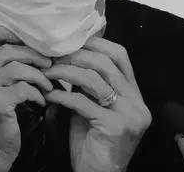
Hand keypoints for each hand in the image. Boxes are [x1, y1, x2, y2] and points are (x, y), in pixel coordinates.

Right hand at [0, 24, 53, 171]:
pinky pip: (24, 88)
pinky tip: (42, 100)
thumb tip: (39, 42)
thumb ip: (10, 60)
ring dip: (39, 75)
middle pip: (9, 49)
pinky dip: (37, 93)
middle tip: (50, 63)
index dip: (9, 30)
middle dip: (34, 55)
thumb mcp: (1, 79)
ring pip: (18, 68)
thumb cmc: (3, 106)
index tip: (28, 38)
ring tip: (48, 84)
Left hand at [42, 37, 150, 171]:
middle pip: (106, 64)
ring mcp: (128, 115)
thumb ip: (89, 85)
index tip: (70, 41)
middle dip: (76, 56)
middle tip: (53, 56)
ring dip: (65, 73)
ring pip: (94, 80)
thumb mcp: (93, 107)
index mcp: (134, 94)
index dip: (95, 44)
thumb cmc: (92, 142)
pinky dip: (63, 96)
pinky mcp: (115, 127)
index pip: (120, 56)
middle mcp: (136, 102)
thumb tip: (69, 56)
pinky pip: (83, 103)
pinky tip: (49, 95)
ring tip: (47, 73)